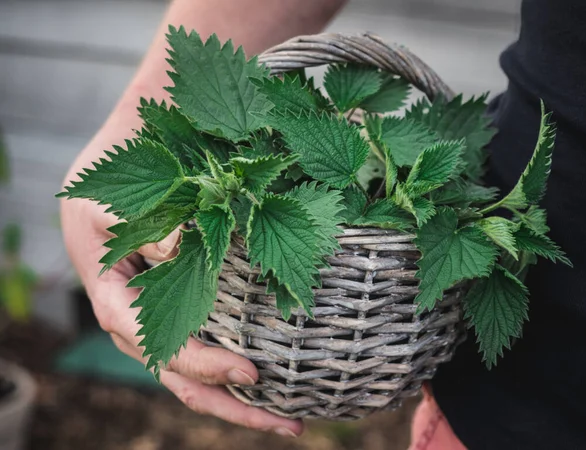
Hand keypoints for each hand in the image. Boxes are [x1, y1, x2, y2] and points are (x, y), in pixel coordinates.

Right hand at [60, 131, 302, 437]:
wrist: (123, 157)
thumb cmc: (111, 178)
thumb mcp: (108, 198)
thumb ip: (140, 226)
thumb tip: (179, 250)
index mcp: (112, 297)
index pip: (156, 345)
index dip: (200, 363)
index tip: (248, 372)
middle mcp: (139, 317)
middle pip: (180, 375)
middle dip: (229, 404)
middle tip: (286, 424)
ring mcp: (162, 313)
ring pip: (196, 370)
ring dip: (239, 397)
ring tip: (291, 419)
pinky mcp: (184, 302)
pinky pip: (209, 340)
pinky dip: (236, 362)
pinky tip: (276, 377)